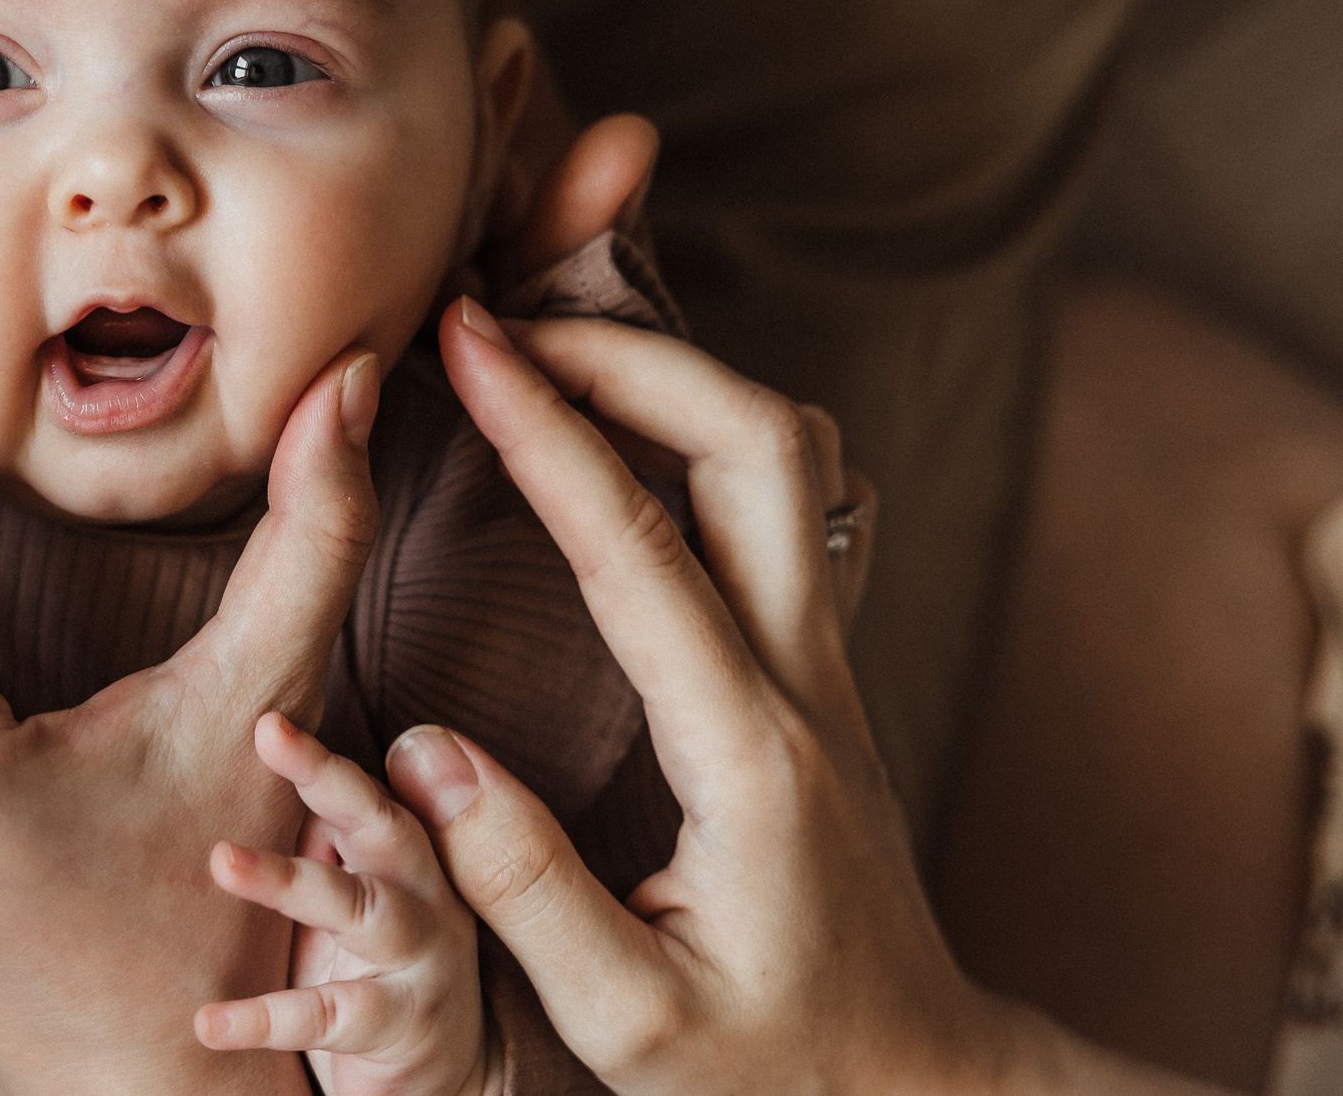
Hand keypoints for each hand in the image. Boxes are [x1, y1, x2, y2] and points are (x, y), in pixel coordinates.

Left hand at [197, 714, 496, 1095]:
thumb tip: (252, 765)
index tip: (264, 720)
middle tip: (268, 732)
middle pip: (381, 822)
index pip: (362, 791)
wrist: (441, 1078)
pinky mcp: (402, 1026)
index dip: (318, 756)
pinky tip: (208, 1022)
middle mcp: (424, 894)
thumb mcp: (346, 897)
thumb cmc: (372, 971)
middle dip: (328, 775)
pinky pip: (331, 1016)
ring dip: (288, 879)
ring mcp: (420, 958)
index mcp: (402, 856)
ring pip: (357, 906)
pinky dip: (265, 1016)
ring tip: (221, 859)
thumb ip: (319, 840)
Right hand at [382, 299, 1009, 1094]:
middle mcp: (803, 682)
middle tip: (503, 322)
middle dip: (630, 353)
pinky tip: (637, 447)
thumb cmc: (774, 1071)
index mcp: (744, 754)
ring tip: (558, 358)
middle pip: (759, 443)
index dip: (545, 427)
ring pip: (794, 457)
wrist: (918, 1089)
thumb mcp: (635, 1027)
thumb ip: (525, 887)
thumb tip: (424, 750)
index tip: (467, 341)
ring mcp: (827, 667)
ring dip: (681, 380)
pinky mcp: (823, 674)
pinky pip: (795, 505)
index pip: (638, 546)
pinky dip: (713, 435)